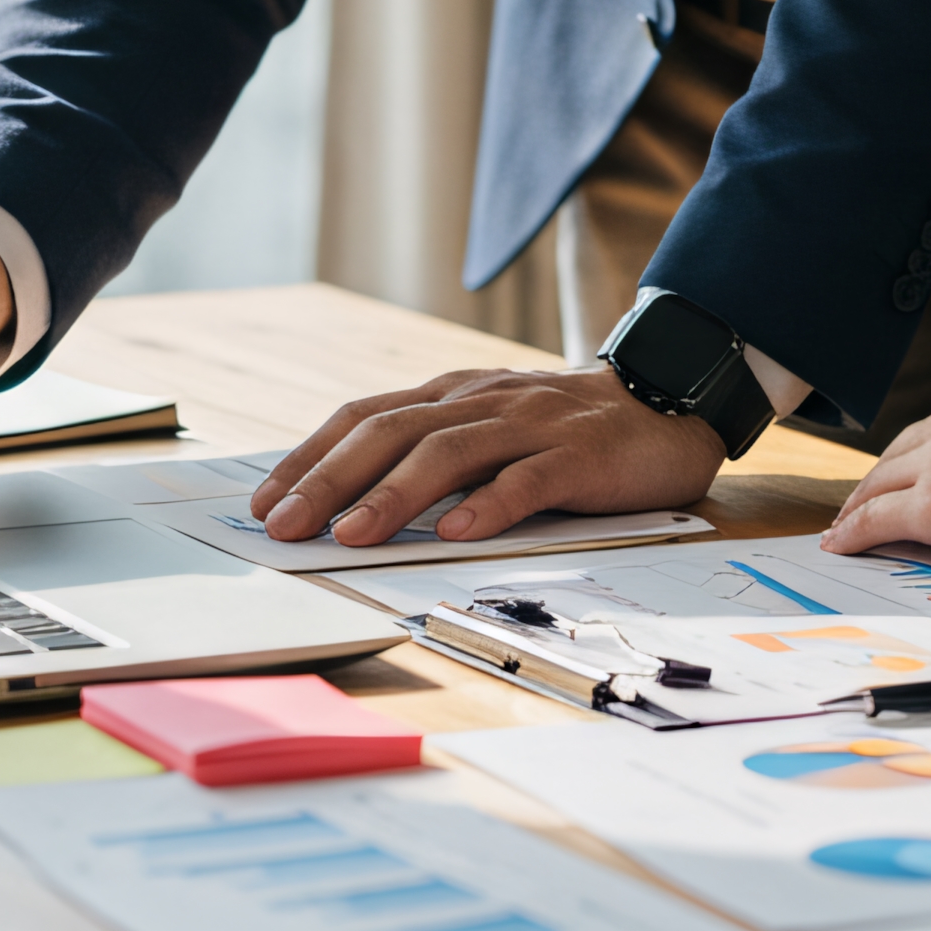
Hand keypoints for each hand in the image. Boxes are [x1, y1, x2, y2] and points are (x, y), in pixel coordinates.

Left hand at [246, 365, 728, 545]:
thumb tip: (350, 506)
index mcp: (454, 395)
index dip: (310, 456)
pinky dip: (489, 504)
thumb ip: (435, 457)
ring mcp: (531, 424)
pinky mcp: (579, 454)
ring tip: (351, 535)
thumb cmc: (565, 433)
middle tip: (283, 523)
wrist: (666, 405)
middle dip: (329, 478)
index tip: (263, 501)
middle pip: (392, 430)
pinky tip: (456, 532)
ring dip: (393, 494)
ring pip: (450, 452)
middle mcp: (483, 400)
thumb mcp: (491, 432)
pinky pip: (528, 479)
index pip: (365, 416)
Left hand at [817, 378, 930, 574]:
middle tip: (861, 503)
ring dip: (858, 506)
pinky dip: (852, 531)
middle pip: (898, 452)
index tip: (903, 474)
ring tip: (844, 526)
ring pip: (879, 483)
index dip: (912, 456)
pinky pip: (876, 519)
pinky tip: (840, 544)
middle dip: (877, 480)